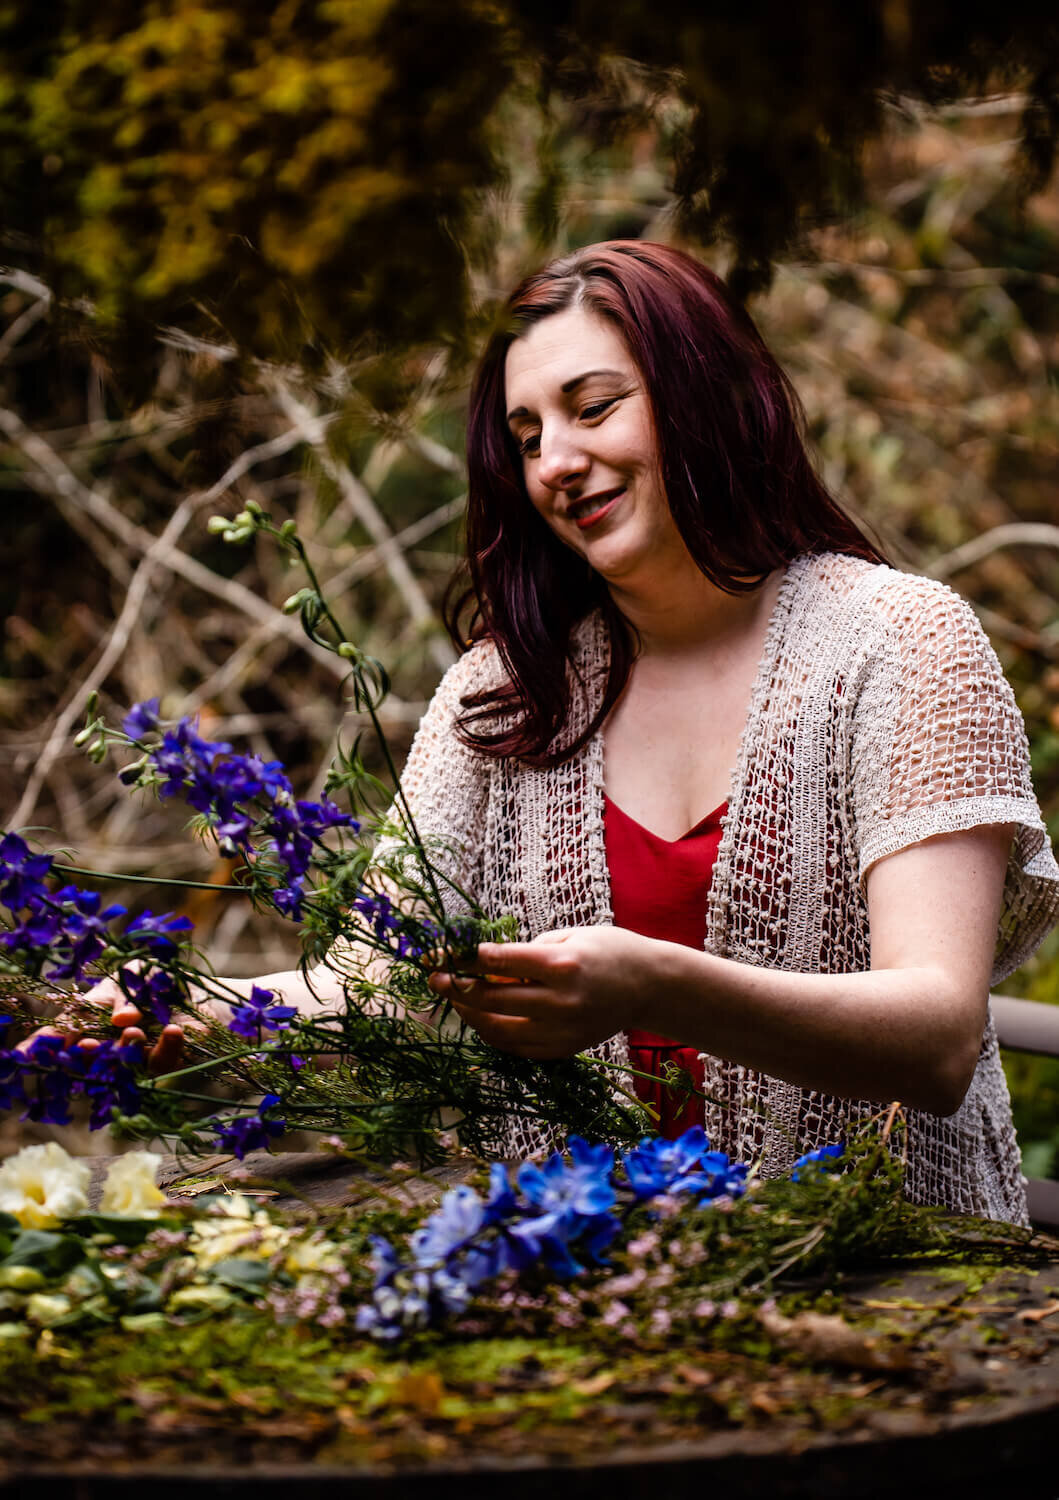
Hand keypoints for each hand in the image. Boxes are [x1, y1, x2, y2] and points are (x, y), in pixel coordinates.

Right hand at [16, 971, 186, 1076]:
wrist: (198, 993)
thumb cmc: (154, 981)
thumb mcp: (134, 974)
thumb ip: (123, 993)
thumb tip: (121, 1020)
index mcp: (88, 1020)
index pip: (59, 1035)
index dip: (39, 1046)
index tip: (22, 1057)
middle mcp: (106, 1045)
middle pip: (86, 1058)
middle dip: (85, 1053)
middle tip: (89, 1043)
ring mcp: (132, 1059)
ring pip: (121, 1067)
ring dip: (125, 1051)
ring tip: (134, 1030)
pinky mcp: (163, 1066)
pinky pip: (160, 1065)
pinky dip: (166, 1048)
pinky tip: (174, 1031)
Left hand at [427, 925, 652, 1058]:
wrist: (649, 985)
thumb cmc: (608, 950)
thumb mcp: (569, 935)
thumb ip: (527, 952)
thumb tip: (485, 966)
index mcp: (562, 964)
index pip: (497, 963)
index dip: (462, 959)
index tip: (439, 955)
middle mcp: (561, 1001)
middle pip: (491, 999)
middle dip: (456, 988)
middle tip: (435, 978)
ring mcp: (562, 1030)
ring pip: (498, 1029)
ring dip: (470, 1014)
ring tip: (455, 998)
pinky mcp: (565, 1048)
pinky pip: (516, 1047)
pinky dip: (493, 1034)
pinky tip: (482, 1018)